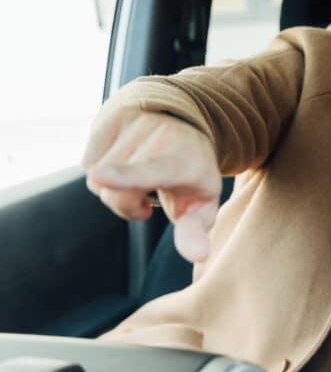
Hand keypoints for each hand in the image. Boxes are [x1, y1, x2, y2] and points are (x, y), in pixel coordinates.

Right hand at [82, 107, 221, 262]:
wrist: (186, 122)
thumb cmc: (192, 173)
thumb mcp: (202, 203)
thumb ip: (195, 230)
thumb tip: (198, 255)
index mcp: (184, 161)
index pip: (153, 171)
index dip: (127, 176)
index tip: (102, 176)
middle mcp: (160, 135)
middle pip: (113, 192)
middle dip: (125, 204)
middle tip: (149, 198)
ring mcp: (136, 121)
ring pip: (95, 177)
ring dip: (113, 187)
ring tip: (139, 176)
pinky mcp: (111, 115)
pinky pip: (87, 161)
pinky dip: (101, 171)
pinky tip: (125, 161)